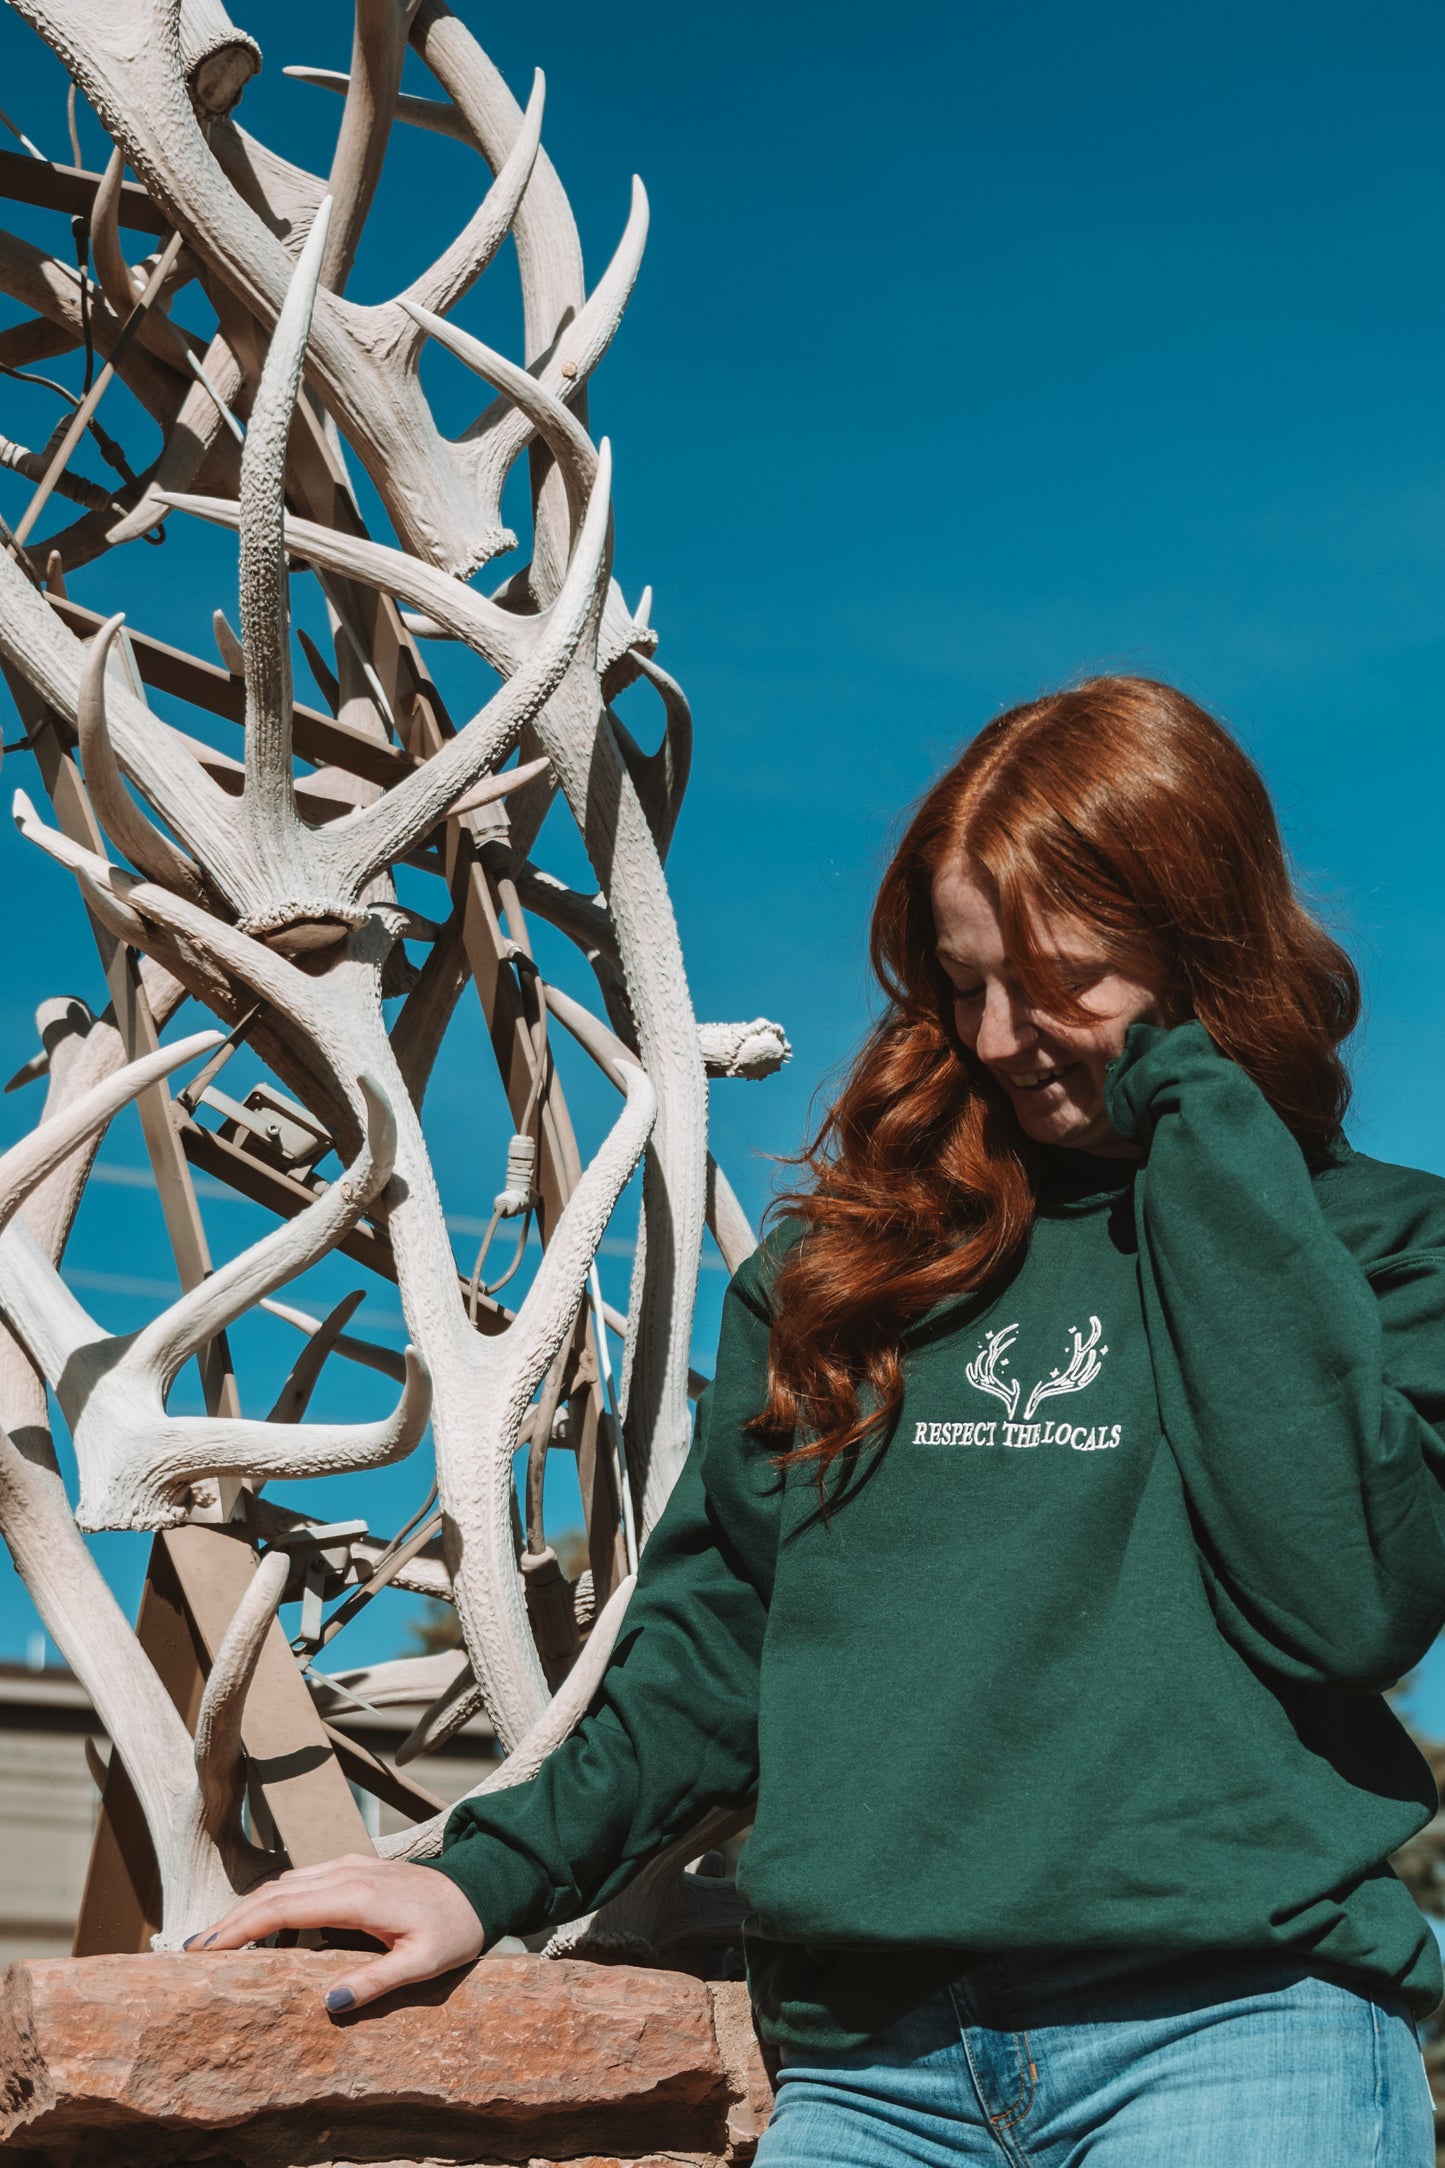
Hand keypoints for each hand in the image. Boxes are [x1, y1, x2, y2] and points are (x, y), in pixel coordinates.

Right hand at [183, 1853, 486, 2011]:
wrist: (479, 1890)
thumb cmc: (453, 1930)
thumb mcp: (423, 1964)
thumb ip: (377, 1982)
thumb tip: (329, 2004)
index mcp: (357, 1896)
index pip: (283, 1907)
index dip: (240, 1927)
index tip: (206, 1949)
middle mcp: (346, 1873)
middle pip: (274, 1891)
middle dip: (230, 1919)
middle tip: (191, 1950)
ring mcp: (349, 1865)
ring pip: (285, 1882)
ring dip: (248, 1907)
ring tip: (215, 1940)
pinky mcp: (353, 1867)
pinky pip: (302, 1879)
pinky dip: (272, 1897)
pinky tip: (260, 1919)